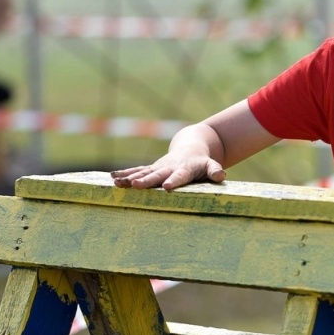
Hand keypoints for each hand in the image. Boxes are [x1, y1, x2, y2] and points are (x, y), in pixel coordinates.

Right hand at [111, 154, 225, 191]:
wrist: (190, 147)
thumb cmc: (202, 162)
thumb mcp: (210, 165)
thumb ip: (214, 170)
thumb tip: (221, 176)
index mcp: (185, 169)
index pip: (180, 176)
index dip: (174, 180)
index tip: (167, 187)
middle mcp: (169, 167)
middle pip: (157, 174)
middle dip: (147, 180)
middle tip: (136, 186)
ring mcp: (158, 167)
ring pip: (143, 172)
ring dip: (130, 178)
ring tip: (117, 183)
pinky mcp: (151, 168)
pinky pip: (137, 171)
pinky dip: (125, 174)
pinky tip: (112, 179)